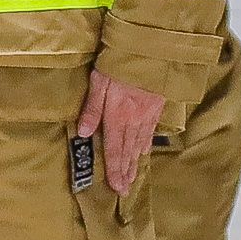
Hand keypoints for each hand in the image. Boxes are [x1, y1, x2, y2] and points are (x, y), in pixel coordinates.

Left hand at [73, 68, 164, 197]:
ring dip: (134, 162)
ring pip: (139, 144)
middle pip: (127, 151)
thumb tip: (83, 133)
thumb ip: (92, 108)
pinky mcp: (156, 107)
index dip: (114, 170)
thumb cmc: (119, 63)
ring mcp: (147, 115)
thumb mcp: (100, 82)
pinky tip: (144, 152)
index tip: (115, 187)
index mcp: (118, 116)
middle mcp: (134, 120)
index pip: (114, 150)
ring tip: (132, 177)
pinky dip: (146, 145)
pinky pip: (150, 132)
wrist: (151, 50)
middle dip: (125, 172)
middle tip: (124, 190)